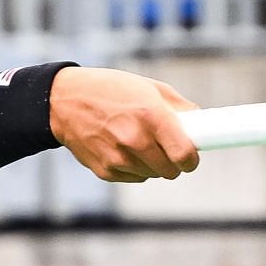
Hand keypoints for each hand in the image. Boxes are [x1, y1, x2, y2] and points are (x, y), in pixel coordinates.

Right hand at [48, 67, 199, 183]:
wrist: (64, 102)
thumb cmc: (109, 90)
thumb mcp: (148, 87)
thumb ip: (178, 107)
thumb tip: (201, 124)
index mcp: (151, 115)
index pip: (184, 154)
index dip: (191, 159)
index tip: (191, 156)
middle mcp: (135, 140)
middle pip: (170, 170)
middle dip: (172, 162)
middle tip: (166, 148)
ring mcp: (118, 158)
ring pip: (152, 175)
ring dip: (152, 164)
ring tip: (137, 142)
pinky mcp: (105, 171)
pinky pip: (133, 177)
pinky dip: (134, 167)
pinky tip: (121, 148)